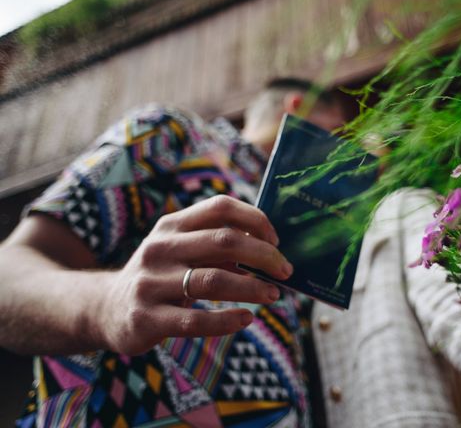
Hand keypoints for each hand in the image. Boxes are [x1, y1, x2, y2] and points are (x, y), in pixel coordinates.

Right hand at [99, 195, 290, 354]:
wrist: (106, 309)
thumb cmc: (161, 275)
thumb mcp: (181, 251)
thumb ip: (217, 246)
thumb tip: (268, 253)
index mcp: (172, 226)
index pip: (220, 207)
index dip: (255, 219)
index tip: (276, 240)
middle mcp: (160, 248)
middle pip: (224, 241)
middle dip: (264, 255)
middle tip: (286, 271)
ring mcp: (151, 283)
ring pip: (213, 280)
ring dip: (252, 288)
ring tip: (273, 295)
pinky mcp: (146, 318)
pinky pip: (195, 320)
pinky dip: (227, 320)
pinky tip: (246, 319)